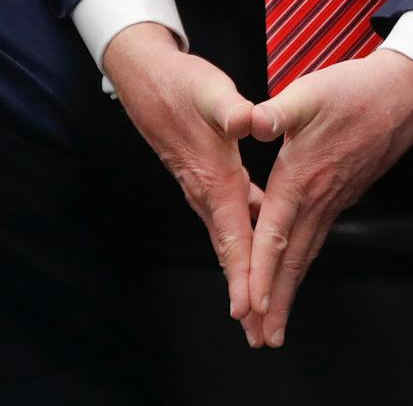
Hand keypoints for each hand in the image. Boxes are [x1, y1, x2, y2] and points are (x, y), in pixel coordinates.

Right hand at [101, 23, 266, 342]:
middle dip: (244, 292)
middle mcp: (207, 192)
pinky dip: (245, 240)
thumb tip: (248, 120)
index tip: (250, 309)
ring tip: (258, 309)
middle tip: (257, 334)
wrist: (148, 78)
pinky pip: (232, 219)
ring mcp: (205, 189)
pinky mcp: (208, 179)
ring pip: (229, 240)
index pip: (233, 234)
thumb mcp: (211, 91)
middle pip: (229, 251)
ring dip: (242, 273)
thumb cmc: (182, 84)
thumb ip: (231, 109)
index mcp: (215, 177)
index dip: (243, 272)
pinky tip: (264, 242)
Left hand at [245, 49, 412, 347]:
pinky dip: (301, 265)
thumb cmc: (353, 92)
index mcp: (300, 177)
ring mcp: (333, 201)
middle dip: (275, 303)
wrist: (403, 95)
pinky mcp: (342, 196)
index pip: (274, 234)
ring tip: (275, 323)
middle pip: (292, 261)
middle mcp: (317, 198)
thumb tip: (250, 122)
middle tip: (263, 339)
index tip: (250, 307)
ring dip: (289, 291)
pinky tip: (294, 273)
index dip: (260, 272)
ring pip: (306, 255)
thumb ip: (276, 112)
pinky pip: (316, 240)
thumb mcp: (307, 94)